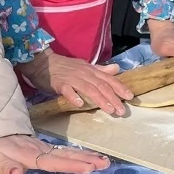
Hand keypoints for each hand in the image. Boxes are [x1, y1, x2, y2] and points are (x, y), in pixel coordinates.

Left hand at [0, 135, 108, 173]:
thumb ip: (5, 167)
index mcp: (30, 155)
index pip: (53, 162)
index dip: (70, 164)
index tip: (88, 167)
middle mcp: (40, 151)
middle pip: (66, 156)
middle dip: (86, 160)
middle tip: (105, 163)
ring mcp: (43, 150)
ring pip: (68, 153)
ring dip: (86, 157)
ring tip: (104, 161)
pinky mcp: (44, 151)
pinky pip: (64, 152)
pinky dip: (78, 155)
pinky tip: (90, 158)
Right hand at [17, 48, 133, 115]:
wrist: (43, 62)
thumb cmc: (64, 66)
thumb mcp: (84, 66)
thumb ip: (100, 69)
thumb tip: (117, 68)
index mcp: (91, 70)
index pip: (108, 79)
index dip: (120, 87)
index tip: (130, 97)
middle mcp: (84, 73)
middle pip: (101, 86)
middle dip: (113, 98)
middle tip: (122, 111)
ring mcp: (72, 78)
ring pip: (89, 89)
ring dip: (100, 99)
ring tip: (109, 110)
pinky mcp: (59, 83)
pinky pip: (67, 90)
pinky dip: (74, 97)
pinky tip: (80, 104)